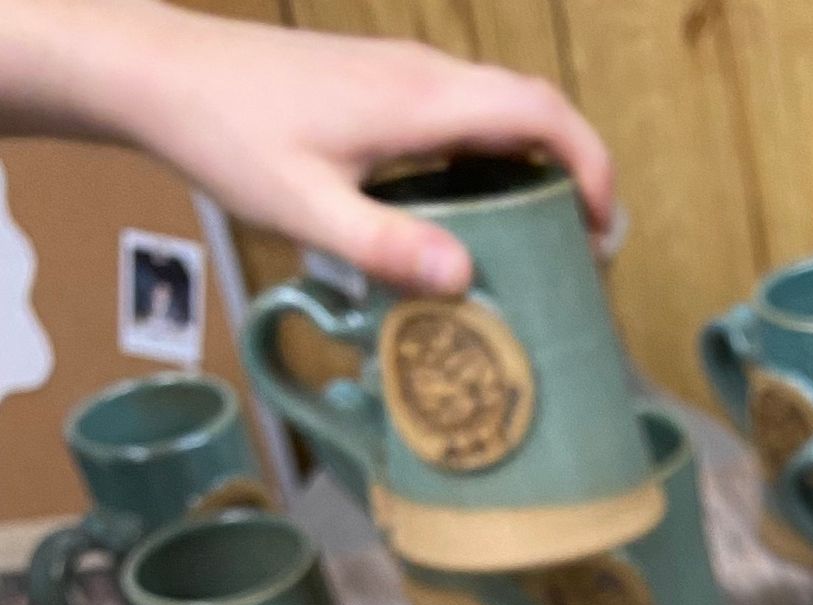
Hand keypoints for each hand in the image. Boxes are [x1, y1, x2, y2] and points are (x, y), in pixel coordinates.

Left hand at [2, 0, 613, 292]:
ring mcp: (401, 72)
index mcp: (420, 100)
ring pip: (497, 108)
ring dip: (532, 166)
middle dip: (575, 171)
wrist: (161, 72)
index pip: (539, 114)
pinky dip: (491, 157)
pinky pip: (461, 113)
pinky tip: (470, 213)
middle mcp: (422, 75)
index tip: (604, 229)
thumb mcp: (303, 209)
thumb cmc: (226, 136)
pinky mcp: (379, 83)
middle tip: (586, 250)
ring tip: (538, 241)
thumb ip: (384, 246)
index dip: (590, 167)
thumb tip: (466, 276)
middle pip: (531, 108)